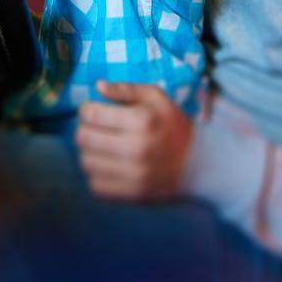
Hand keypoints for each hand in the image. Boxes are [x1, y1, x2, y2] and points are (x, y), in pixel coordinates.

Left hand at [75, 81, 192, 200]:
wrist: (197, 162)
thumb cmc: (171, 124)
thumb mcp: (156, 97)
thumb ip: (126, 89)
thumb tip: (98, 86)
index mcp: (143, 120)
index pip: (91, 115)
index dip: (86, 109)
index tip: (93, 110)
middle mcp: (138, 149)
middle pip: (84, 139)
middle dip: (84, 129)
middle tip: (95, 128)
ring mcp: (135, 175)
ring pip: (86, 162)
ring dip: (89, 152)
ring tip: (102, 146)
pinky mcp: (132, 195)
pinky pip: (96, 185)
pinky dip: (97, 173)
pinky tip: (109, 164)